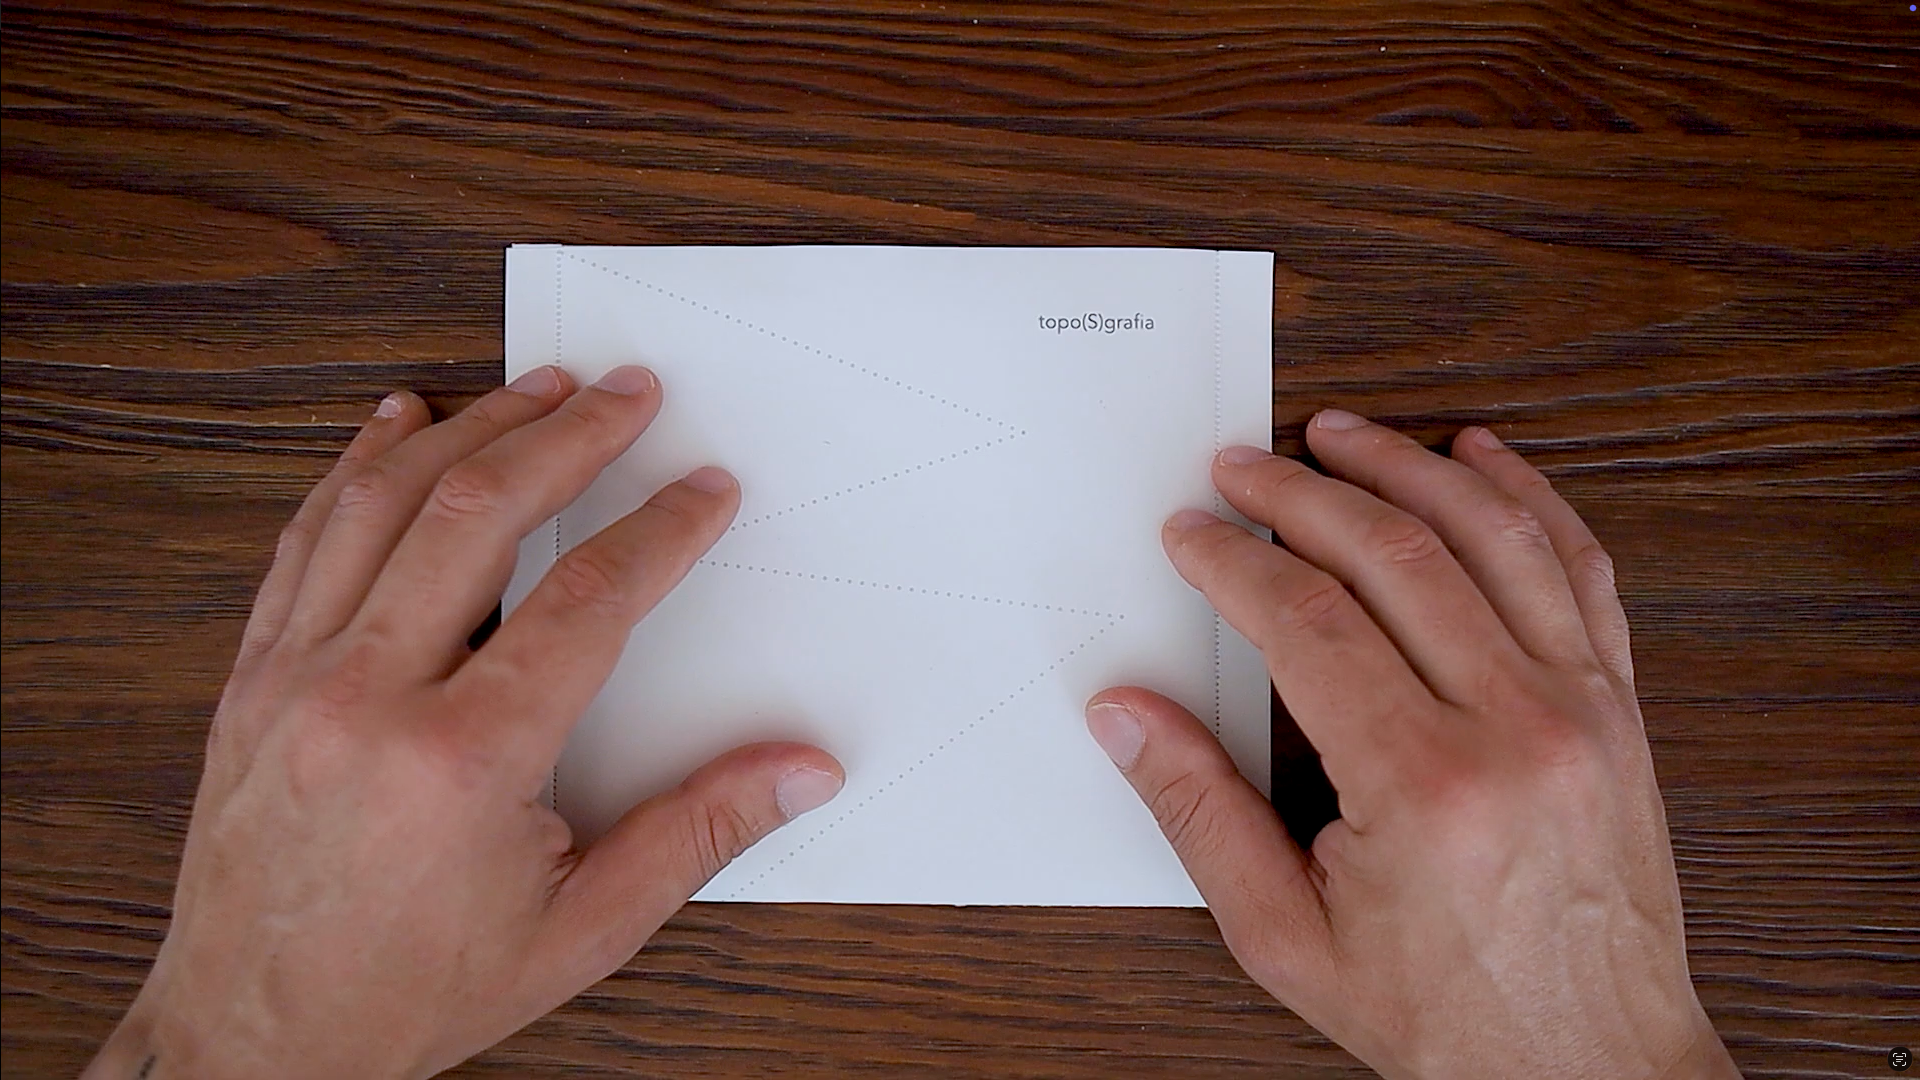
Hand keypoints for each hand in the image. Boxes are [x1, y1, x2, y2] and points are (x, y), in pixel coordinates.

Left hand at [85, 366, 842, 1079]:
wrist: (252, 1040)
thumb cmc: (408, 991)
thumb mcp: (581, 931)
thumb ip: (698, 833)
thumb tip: (801, 772)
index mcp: (464, 760)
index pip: (587, 600)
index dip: (661, 530)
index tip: (703, 492)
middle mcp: (368, 698)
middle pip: (480, 514)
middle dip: (568, 437)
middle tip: (626, 393)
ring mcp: (297, 679)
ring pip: (383, 504)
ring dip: (469, 429)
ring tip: (534, 387)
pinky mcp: (253, 681)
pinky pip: (304, 541)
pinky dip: (353, 470)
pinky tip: (394, 424)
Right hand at [1085, 411, 1739, 1079]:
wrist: (1594, 1068)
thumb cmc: (1452, 1017)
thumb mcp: (1289, 939)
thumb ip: (1199, 815)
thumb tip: (1126, 717)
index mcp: (1422, 784)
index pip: (1308, 619)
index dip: (1235, 561)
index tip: (1193, 536)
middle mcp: (1514, 726)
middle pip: (1395, 554)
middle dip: (1301, 493)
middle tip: (1243, 468)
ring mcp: (1581, 708)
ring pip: (1493, 536)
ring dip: (1409, 467)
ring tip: (1342, 434)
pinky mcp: (1618, 709)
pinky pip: (1581, 570)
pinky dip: (1530, 500)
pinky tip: (1485, 460)